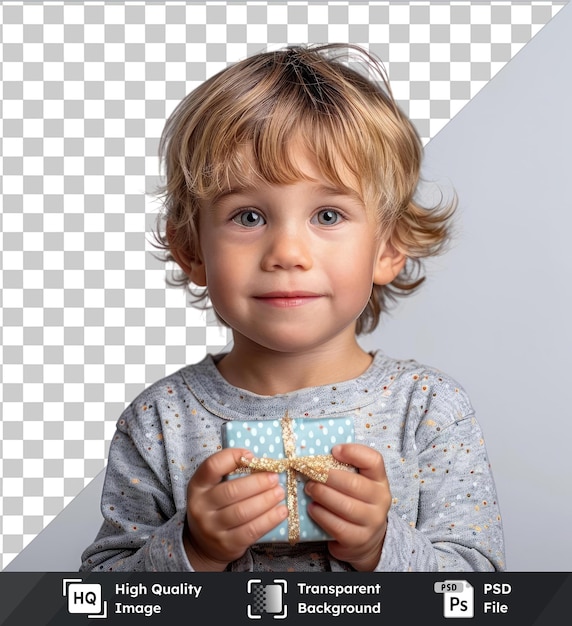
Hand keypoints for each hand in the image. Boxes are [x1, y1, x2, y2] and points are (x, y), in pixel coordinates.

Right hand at [184, 448, 287, 570]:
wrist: (204, 545)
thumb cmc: (215, 506)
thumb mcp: (213, 488)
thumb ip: (230, 473)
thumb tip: (259, 462)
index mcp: (197, 486)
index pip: (212, 466)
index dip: (232, 457)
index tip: (252, 457)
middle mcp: (201, 507)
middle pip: (232, 491)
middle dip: (258, 483)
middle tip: (275, 478)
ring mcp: (212, 528)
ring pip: (243, 512)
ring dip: (266, 500)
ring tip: (280, 493)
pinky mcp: (227, 544)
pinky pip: (251, 531)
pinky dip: (269, 520)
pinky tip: (281, 511)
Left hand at [305, 443, 389, 570]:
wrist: (366, 537)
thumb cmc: (356, 501)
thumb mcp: (358, 482)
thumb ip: (345, 468)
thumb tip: (317, 455)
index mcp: (380, 480)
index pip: (374, 461)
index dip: (354, 452)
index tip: (334, 450)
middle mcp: (381, 500)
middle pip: (354, 484)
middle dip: (328, 477)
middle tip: (310, 473)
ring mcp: (372, 522)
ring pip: (346, 506)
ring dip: (322, 495)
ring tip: (309, 489)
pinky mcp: (359, 539)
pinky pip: (338, 526)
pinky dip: (321, 515)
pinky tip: (312, 508)